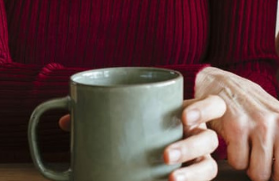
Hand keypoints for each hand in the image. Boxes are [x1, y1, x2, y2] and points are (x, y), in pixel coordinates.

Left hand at [59, 95, 226, 180]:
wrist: (155, 153)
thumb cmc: (144, 128)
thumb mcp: (133, 118)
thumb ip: (107, 116)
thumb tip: (66, 121)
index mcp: (190, 114)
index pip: (213, 106)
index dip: (203, 109)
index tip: (183, 116)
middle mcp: (201, 136)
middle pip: (209, 139)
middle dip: (189, 147)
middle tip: (165, 155)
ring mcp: (201, 160)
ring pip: (209, 167)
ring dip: (192, 174)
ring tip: (171, 179)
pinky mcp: (195, 177)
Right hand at [197, 67, 278, 180]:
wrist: (226, 87)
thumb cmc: (260, 114)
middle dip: (275, 176)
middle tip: (267, 157)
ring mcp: (263, 126)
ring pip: (261, 174)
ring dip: (253, 167)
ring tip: (252, 146)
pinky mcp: (239, 127)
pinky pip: (240, 163)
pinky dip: (236, 159)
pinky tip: (238, 141)